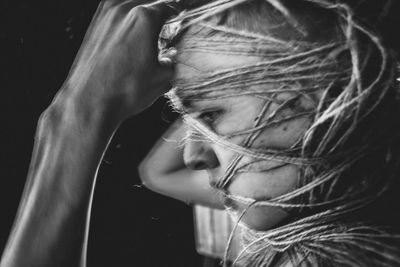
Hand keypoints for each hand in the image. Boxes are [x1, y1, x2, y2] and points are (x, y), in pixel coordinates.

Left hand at [60, 0, 177, 120]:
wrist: (89, 103)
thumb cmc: (124, 91)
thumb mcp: (163, 78)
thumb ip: (174, 61)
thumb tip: (173, 57)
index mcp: (144, 17)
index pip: (171, 6)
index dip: (181, 14)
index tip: (184, 20)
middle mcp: (123, 9)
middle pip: (151, 3)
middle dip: (162, 13)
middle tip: (170, 29)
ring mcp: (105, 15)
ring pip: (132, 5)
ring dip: (143, 15)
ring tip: (150, 34)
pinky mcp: (94, 25)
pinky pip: (117, 13)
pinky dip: (127, 20)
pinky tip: (132, 39)